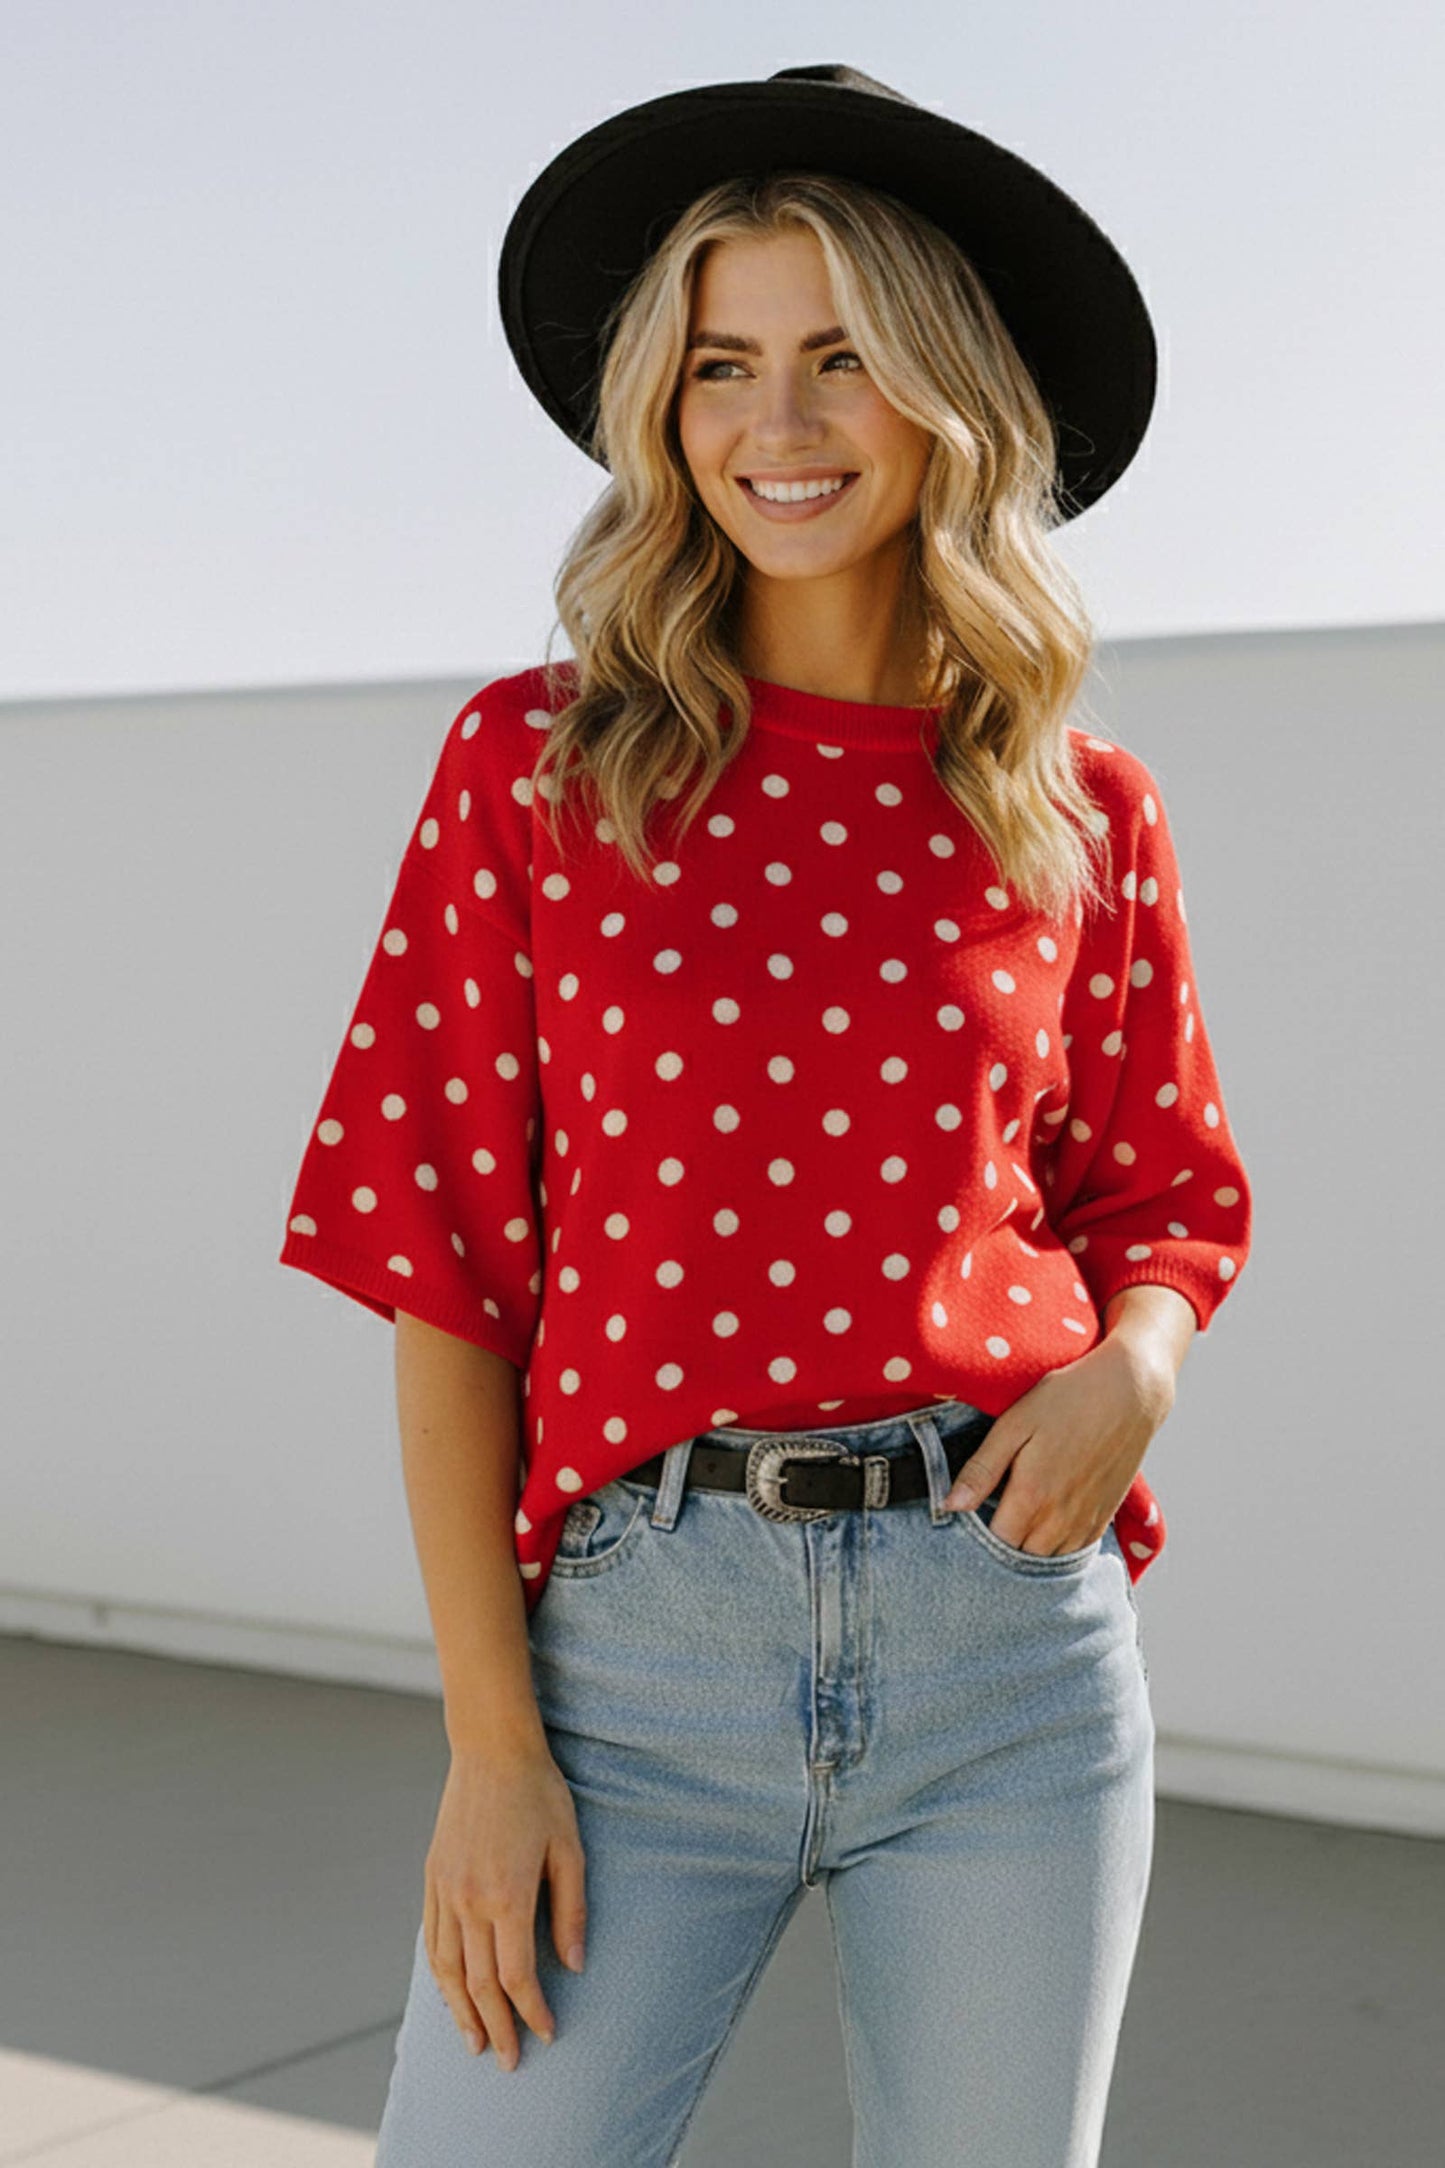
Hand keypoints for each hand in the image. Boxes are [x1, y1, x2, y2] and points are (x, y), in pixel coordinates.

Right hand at [425, 1744, 587, 2068]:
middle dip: (496, 2027)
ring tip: (475, 2044)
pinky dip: (440, 1976)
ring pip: (447, 1970)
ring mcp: (445, 1891)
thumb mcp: (569, 1849)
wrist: (491, 1751)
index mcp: (508, 1896)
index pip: (517, 1975)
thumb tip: (573, 1965)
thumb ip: (570, 1910)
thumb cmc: (540, 1795)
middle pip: (479, 1984)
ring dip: (461, 2013)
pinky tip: (450, 1994)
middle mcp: (469, 1901)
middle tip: (510, 2062)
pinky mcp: (432, 1878)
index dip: (532, 2011)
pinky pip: (431, 1941)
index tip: (548, 2032)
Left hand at [942, 1337, 1175, 1554]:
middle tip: (989, 1518)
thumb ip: (982, 1469)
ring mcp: (1086, 1520)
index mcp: (1032, 1495)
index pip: (995, 1542)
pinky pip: (1075, 1551)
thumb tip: (950, 1506)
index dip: (977, 1535)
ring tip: (1016, 1523)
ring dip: (1029, 1549)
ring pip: (1048, 1558)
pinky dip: (1057, 1547)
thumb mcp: (1014, 1425)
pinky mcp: (1105, 1516)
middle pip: (1021, 1557)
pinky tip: (1045, 1525)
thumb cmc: (1066, 1400)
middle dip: (1001, 1546)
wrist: (1130, 1392)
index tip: (968, 1518)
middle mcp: (1061, 1518)